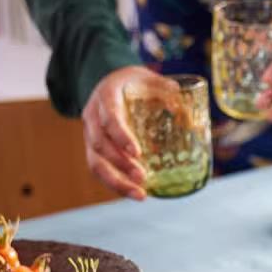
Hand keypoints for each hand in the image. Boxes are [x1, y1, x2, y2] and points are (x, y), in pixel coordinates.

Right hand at [82, 66, 171, 199]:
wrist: (109, 84)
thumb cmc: (131, 82)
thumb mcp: (146, 77)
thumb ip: (163, 86)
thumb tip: (181, 96)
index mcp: (105, 96)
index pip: (109, 118)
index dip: (121, 137)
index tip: (137, 153)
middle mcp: (92, 116)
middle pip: (100, 145)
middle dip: (121, 164)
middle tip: (142, 177)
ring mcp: (90, 135)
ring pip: (95, 163)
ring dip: (116, 182)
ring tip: (140, 195)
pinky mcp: (93, 149)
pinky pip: (99, 170)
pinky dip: (115, 184)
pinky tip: (134, 193)